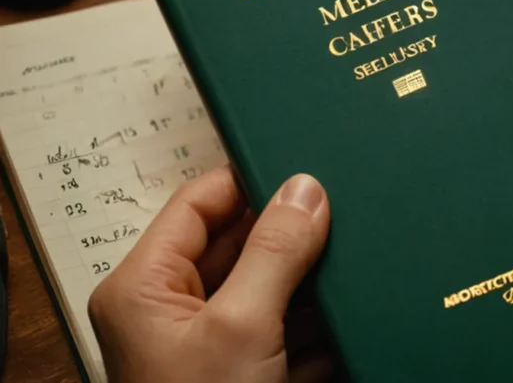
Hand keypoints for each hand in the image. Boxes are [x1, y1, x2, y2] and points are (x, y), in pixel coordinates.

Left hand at [88, 166, 331, 382]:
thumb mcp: (244, 325)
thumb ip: (274, 251)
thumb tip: (304, 191)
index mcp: (143, 288)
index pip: (196, 205)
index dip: (248, 183)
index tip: (302, 173)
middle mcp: (167, 312)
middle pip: (234, 245)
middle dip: (286, 237)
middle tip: (335, 221)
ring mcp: (203, 346)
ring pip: (262, 290)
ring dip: (304, 284)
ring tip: (345, 269)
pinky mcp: (236, 373)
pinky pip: (277, 332)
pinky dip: (310, 328)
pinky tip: (342, 320)